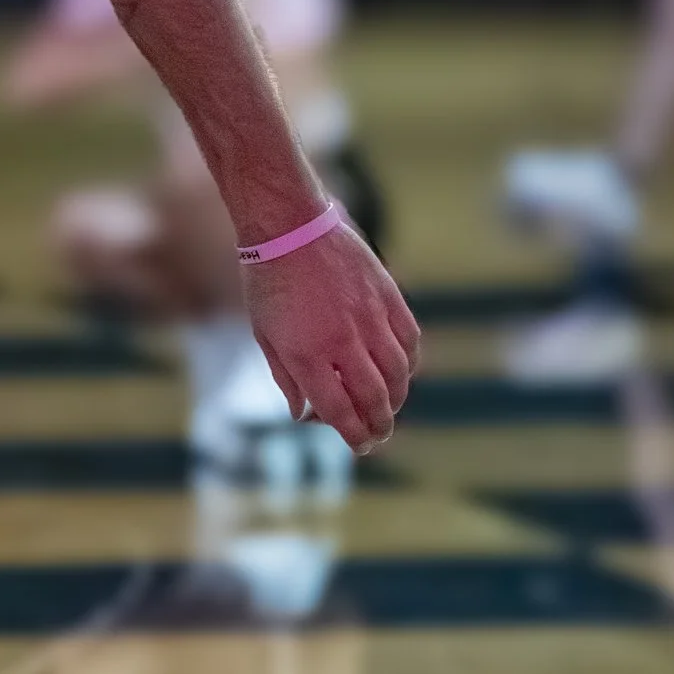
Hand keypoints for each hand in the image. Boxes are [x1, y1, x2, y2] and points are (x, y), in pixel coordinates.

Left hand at [244, 222, 419, 451]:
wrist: (290, 226)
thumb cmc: (268, 281)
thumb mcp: (264, 335)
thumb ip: (285, 377)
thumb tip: (302, 413)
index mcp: (307, 354)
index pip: (339, 411)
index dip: (353, 435)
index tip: (360, 446)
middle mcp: (343, 341)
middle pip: (373, 399)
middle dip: (379, 426)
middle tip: (378, 437)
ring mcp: (370, 318)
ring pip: (398, 374)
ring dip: (397, 399)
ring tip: (389, 410)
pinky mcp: (388, 296)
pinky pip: (409, 341)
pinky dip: (409, 364)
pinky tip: (402, 373)